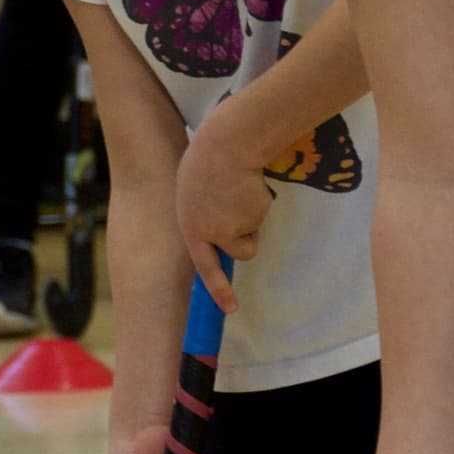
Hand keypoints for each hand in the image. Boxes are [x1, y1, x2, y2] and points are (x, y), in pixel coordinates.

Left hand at [174, 106, 277, 307]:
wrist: (228, 144)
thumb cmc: (206, 158)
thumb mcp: (192, 189)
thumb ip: (200, 212)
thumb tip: (216, 229)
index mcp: (191, 225)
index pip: (204, 265)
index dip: (218, 288)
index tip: (232, 309)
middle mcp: (212, 232)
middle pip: (240, 251)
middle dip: (247, 242)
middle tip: (240, 233)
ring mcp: (235, 226)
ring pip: (253, 231)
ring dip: (253, 217)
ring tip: (241, 189)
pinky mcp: (256, 215)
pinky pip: (262, 213)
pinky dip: (259, 200)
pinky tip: (249, 181)